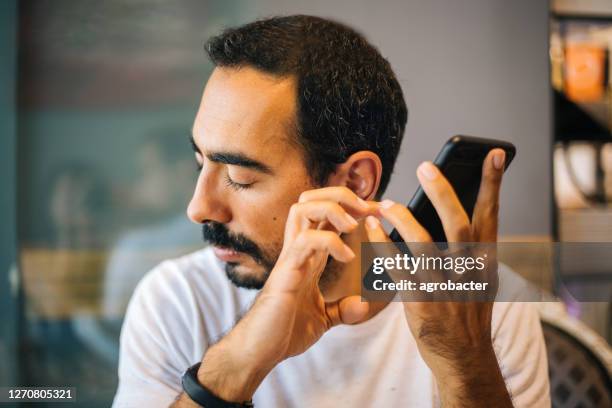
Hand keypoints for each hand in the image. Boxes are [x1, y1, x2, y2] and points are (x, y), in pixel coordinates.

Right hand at [197, 187, 376, 401]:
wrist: (260, 351)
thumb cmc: (284, 331)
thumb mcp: (324, 318)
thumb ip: (342, 308)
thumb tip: (363, 305)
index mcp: (308, 255)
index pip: (325, 215)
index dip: (352, 207)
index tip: (377, 212)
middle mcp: (298, 249)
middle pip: (310, 198)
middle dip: (340, 195)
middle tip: (366, 210)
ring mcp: (290, 257)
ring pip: (303, 208)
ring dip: (333, 209)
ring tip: (353, 226)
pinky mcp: (286, 271)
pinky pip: (306, 240)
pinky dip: (331, 241)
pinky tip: (347, 258)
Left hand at [364, 149, 511, 406]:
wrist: (463, 356)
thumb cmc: (467, 312)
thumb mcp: (479, 279)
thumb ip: (469, 249)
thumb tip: (452, 212)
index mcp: (485, 262)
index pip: (492, 216)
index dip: (493, 184)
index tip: (495, 154)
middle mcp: (469, 272)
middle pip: (459, 225)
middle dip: (442, 193)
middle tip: (425, 167)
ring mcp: (446, 288)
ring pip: (423, 245)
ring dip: (402, 219)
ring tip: (385, 203)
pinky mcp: (422, 303)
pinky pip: (398, 269)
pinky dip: (383, 246)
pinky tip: (373, 230)